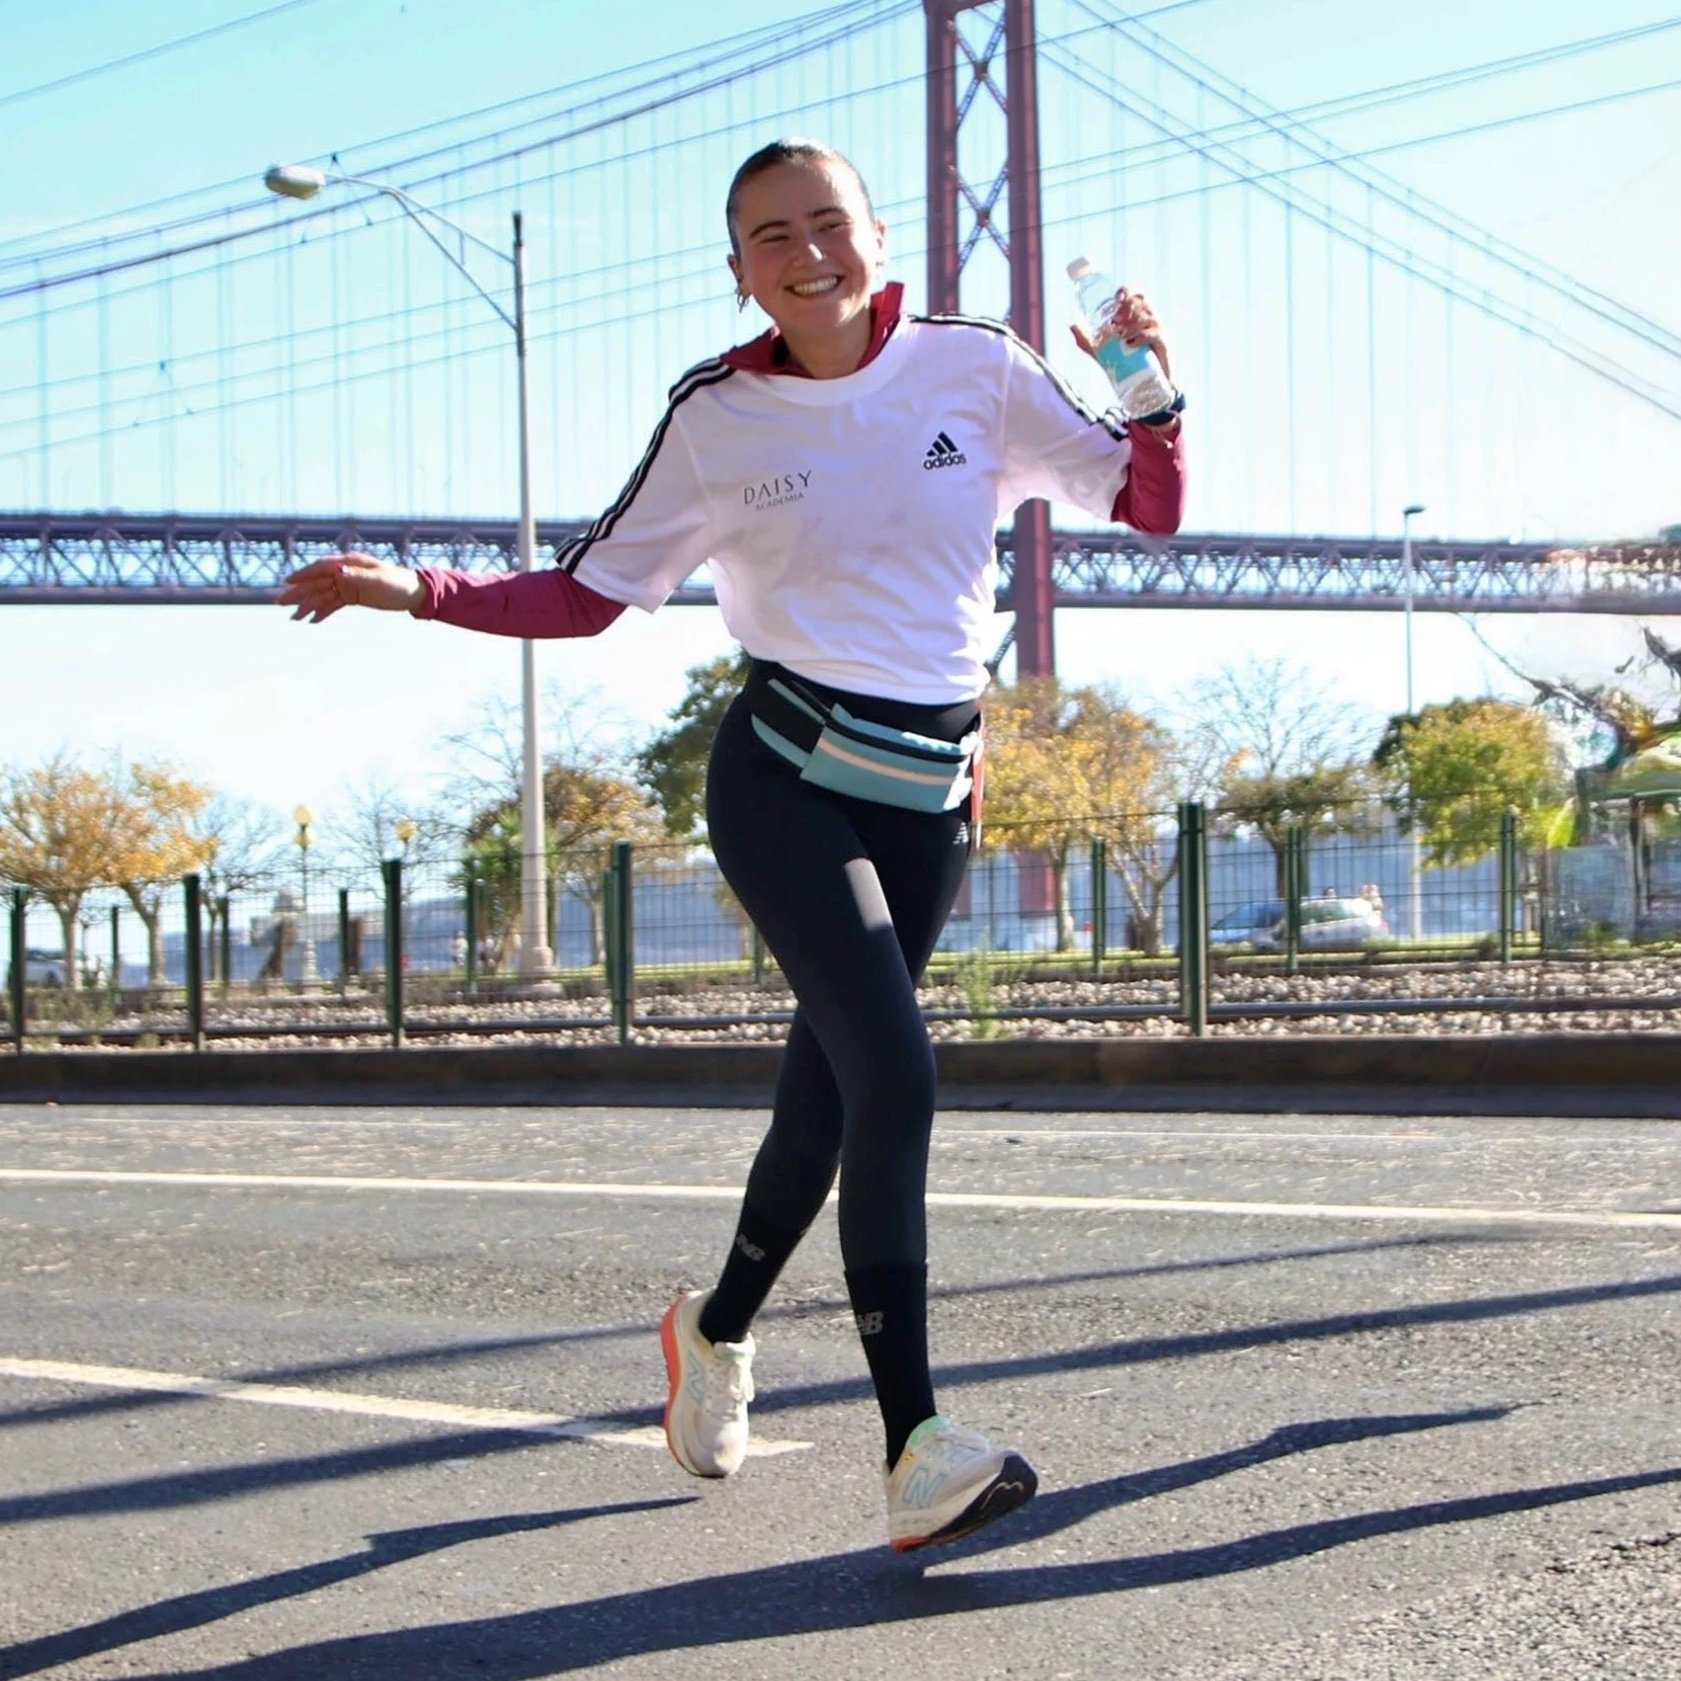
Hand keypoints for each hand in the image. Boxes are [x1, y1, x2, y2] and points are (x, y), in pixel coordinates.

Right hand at [277, 552, 425, 623]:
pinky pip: (333, 604)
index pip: (321, 568)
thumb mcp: (378, 580)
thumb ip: (356, 576)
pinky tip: (312, 621)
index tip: (288, 582)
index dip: (304, 575)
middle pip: (317, 582)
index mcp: (349, 563)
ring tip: (294, 618)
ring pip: (323, 594)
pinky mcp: (353, 596)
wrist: (414, 593)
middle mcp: (345, 572)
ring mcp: (348, 584)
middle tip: (280, 603)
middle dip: (299, 592)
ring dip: (308, 605)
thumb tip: (337, 572)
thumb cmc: (398, 583)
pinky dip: (323, 611)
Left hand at [1070, 287, 1171, 379]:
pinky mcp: (1163, 345)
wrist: (1148, 385)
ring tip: (1120, 337)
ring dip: (1131, 324)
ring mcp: (1158, 330)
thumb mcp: (1104, 352)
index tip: (1115, 298)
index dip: (1127, 291)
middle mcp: (1150, 319)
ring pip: (1146, 317)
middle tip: (1115, 321)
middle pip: (1142, 301)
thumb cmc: (1128, 364)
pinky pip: (1154, 334)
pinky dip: (1141, 337)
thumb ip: (1088, 340)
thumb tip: (1072, 325)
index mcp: (1138, 315)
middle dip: (1127, 306)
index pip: (1136, 294)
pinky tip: (1130, 343)